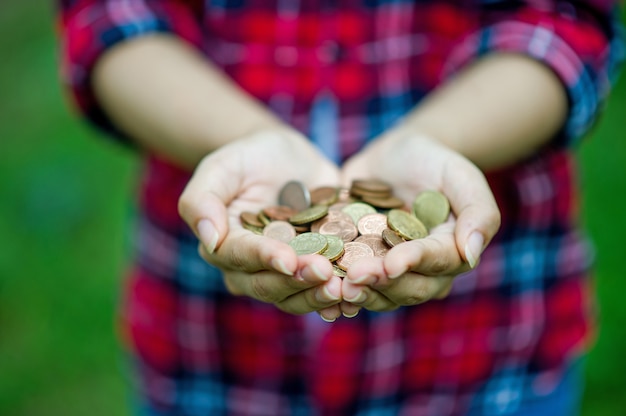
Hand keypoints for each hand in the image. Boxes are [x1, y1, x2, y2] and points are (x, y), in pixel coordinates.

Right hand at [178, 130, 344, 320]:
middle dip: (298, 281)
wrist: (288, 158)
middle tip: (325, 272)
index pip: (241, 257)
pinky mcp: (314, 271)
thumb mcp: (222, 166)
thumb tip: (209, 240)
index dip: (265, 259)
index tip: (288, 259)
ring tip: (345, 289)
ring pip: (297, 297)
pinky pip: (322, 293)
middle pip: (270, 285)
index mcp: (225, 245)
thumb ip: (202, 199)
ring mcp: (285, 274)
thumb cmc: (249, 157)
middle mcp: (251, 269)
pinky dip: (339, 300)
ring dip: (320, 296)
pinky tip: (356, 299)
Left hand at [338, 132, 499, 313]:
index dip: (413, 263)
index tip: (392, 262)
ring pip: (378, 294)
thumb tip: (472, 255)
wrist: (393, 156)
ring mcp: (389, 273)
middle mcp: (422, 271)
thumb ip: (478, 211)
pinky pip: (351, 286)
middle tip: (354, 277)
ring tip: (334, 288)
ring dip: (357, 294)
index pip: (435, 262)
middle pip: (406, 288)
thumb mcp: (460, 175)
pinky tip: (319, 293)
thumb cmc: (432, 161)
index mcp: (450, 251)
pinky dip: (335, 293)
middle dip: (380, 283)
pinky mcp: (360, 267)